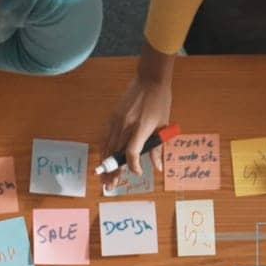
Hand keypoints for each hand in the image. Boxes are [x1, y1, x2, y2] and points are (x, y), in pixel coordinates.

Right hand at [101, 49, 174, 190]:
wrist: (149, 79)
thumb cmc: (160, 102)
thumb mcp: (163, 125)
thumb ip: (157, 148)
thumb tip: (157, 167)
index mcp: (141, 128)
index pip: (132, 152)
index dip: (133, 166)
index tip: (136, 173)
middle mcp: (126, 125)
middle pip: (116, 153)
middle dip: (113, 171)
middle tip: (110, 186)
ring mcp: (117, 121)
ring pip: (108, 147)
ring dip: (105, 164)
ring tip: (104, 178)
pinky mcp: (112, 117)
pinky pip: (105, 137)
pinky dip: (103, 150)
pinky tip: (103, 159)